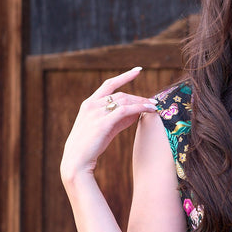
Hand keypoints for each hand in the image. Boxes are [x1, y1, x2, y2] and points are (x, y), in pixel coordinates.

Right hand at [60, 67, 157, 181]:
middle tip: (152, 102)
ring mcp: (96, 113)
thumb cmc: (91, 146)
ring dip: (141, 102)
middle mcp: (91, 105)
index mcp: (89, 104)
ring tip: (154, 106)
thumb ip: (119, 119)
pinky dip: (139, 108)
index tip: (138, 70)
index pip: (108, 84)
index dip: (124, 76)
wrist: (76, 161)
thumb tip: (137, 113)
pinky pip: (125, 110)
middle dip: (138, 97)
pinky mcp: (102, 123)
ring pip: (124, 101)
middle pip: (120, 94)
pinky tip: (149, 110)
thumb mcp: (104, 128)